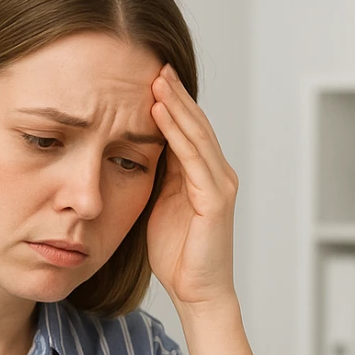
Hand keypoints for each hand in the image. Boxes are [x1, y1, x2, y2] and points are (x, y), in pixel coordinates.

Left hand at [146, 65, 239, 310]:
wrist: (197, 292)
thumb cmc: (178, 256)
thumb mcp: (159, 206)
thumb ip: (156, 177)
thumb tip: (135, 149)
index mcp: (203, 176)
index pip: (187, 130)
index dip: (170, 102)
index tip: (147, 75)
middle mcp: (217, 174)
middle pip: (195, 124)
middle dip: (174, 92)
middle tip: (153, 62)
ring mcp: (219, 185)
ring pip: (196, 134)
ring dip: (176, 104)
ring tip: (156, 77)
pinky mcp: (216, 199)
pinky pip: (194, 157)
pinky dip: (177, 131)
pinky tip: (160, 111)